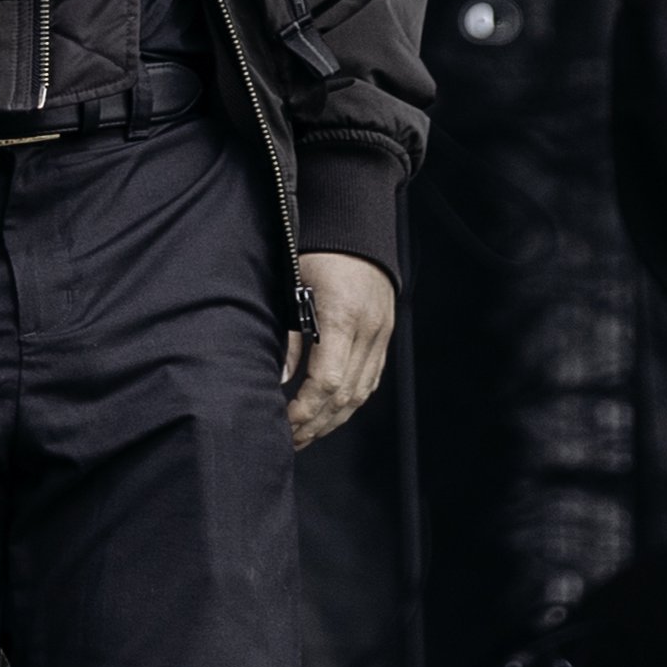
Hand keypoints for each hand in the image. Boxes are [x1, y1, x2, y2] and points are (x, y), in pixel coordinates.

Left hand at [283, 252, 394, 450]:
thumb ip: (291, 335)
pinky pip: (371, 379)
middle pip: (345, 395)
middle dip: (317, 423)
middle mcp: (368, 330)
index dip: (305, 409)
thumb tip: (281, 379)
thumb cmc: (319, 252)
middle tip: (292, 440)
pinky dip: (352, 400)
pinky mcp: (385, 334)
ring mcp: (381, 334)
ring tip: (309, 433)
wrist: (357, 226)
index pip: (327, 381)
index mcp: (342, 317)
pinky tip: (333, 411)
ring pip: (361, 392)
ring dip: (335, 418)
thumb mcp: (295, 287)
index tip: (286, 421)